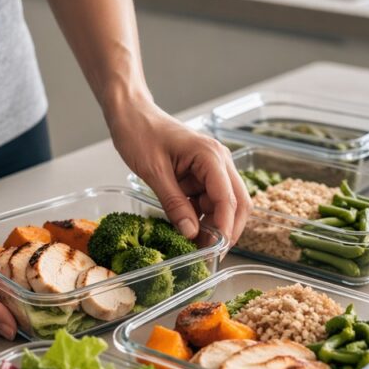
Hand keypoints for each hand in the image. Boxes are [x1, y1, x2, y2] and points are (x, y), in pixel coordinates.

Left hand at [107, 97, 250, 245]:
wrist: (131, 113)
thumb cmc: (140, 133)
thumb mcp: (153, 172)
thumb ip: (174, 203)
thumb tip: (191, 234)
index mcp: (210, 156)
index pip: (228, 199)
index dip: (224, 229)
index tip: (214, 252)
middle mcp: (219, 161)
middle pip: (237, 203)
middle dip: (226, 230)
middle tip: (210, 255)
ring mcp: (212, 167)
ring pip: (224, 204)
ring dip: (213, 225)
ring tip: (195, 246)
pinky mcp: (201, 173)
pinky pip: (208, 199)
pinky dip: (201, 216)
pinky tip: (187, 229)